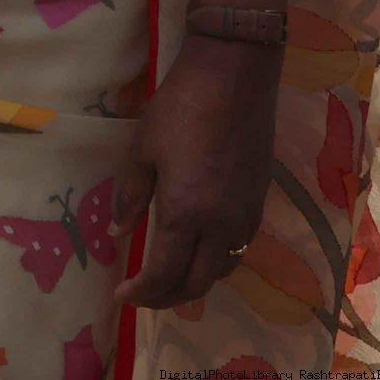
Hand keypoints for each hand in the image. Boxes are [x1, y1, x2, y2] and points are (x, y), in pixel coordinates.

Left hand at [116, 36, 278, 308]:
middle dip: (168, 299)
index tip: (120, 296)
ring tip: (167, 279)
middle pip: (198, 284)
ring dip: (194, 283)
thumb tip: (120, 234)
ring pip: (222, 270)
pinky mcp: (259, 203)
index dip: (143, 292)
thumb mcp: (141, 151)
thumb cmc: (179, 110)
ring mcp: (246, 217)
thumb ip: (130, 198)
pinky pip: (237, 250)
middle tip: (142, 297)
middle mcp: (222, 226)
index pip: (165, 274)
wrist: (234, 81)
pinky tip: (196, 252)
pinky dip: (215, 263)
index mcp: (187, 214)